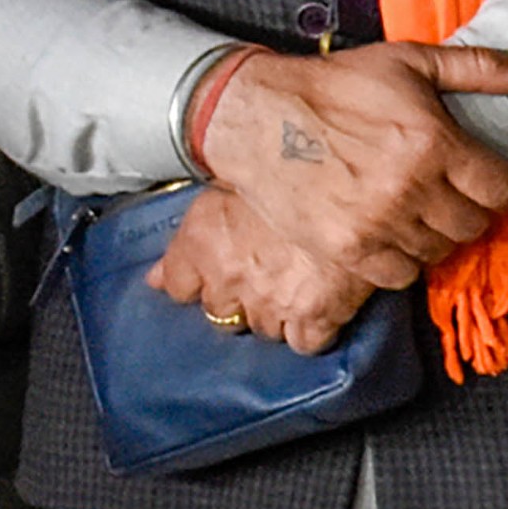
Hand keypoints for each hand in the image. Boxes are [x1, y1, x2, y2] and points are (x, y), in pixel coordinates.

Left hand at [149, 181, 374, 353]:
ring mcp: (272, 302)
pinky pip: (307, 342)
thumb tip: (154, 278)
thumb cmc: (294, 166)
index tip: (211, 275)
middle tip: (264, 276)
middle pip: (221, 313)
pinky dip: (313, 333)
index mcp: (203, 241)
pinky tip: (324, 312)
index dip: (197, 281)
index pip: (178, 285)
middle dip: (239, 300)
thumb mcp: (233, 182)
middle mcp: (230, 279)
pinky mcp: (316, 315)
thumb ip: (194, 232)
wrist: (353, 176)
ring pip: (263, 329)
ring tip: (298, 287)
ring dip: (276, 314)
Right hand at [197, 42, 507, 288]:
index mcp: (434, 143)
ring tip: (421, 210)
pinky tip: (394, 233)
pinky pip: (400, 276)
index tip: (488, 181)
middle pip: (474, 225)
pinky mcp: (345, 250)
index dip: (502, 187)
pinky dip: (405, 260)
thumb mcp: (412, 61)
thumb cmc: (338, 85)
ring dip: (438, 235)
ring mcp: (376, 224)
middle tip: (452, 194)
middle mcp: (410, 189)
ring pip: (439, 252)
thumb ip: (482, 67)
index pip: (502, 191)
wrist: (256, 117)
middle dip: (472, 211)